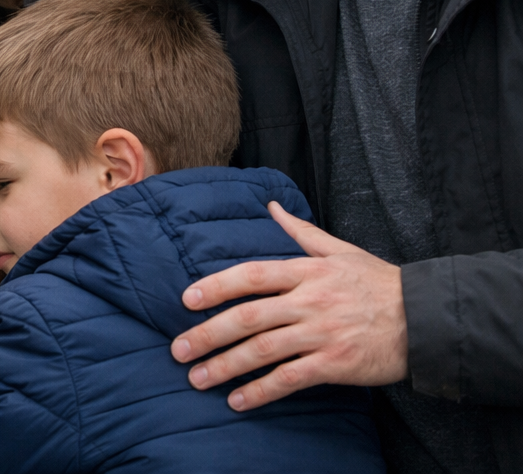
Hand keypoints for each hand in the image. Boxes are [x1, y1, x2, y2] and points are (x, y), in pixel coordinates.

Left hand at [171, 201, 407, 410]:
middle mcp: (310, 301)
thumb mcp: (340, 250)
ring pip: (263, 350)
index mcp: (306, 272)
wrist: (426, 319)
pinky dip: (261, 391)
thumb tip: (270, 205)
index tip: (186, 300)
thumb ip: (300, 231)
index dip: (216, 287)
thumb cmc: (379, 282)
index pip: (251, 275)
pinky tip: (237, 400)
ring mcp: (322, 334)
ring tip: (197, 378)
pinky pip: (290, 379)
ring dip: (226, 366)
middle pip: (248, 317)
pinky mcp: (336, 364)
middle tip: (178, 350)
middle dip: (208, 334)